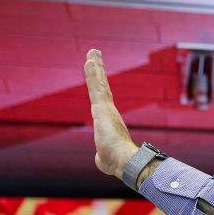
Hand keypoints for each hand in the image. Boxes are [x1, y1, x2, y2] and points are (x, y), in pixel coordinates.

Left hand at [84, 50, 138, 176]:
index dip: (100, 85)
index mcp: (108, 120)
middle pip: (101, 86)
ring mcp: (106, 107)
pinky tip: (90, 61)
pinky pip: (96, 86)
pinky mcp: (102, 106)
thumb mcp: (104, 157)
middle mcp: (109, 110)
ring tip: (92, 52)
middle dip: (98, 70)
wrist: (123, 161)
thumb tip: (101, 159)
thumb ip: (101, 154)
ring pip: (99, 83)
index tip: (99, 75)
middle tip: (95, 55)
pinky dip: (93, 73)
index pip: (102, 99)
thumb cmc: (115, 162)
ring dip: (95, 67)